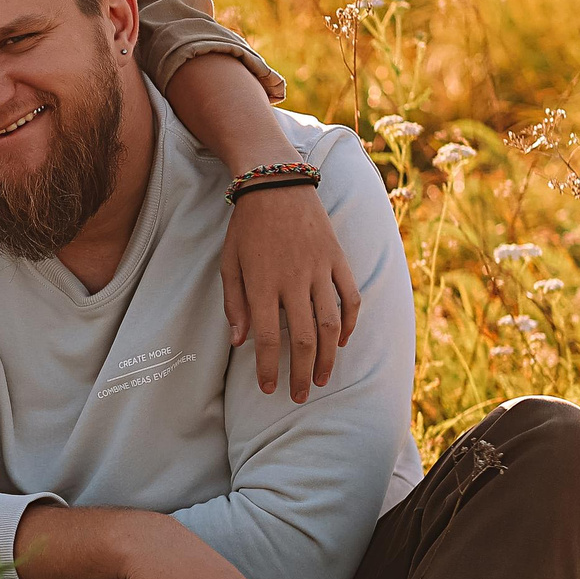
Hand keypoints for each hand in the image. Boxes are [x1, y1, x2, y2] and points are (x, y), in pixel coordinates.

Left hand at [221, 182, 359, 401]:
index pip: (266, 338)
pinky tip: (342, 342)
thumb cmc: (246, 226)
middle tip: (299, 396)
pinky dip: (350, 323)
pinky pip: (351, 297)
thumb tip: (239, 342)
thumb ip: (234, 304)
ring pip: (331, 324)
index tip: (268, 389)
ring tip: (322, 379)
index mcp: (262, 283)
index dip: (268, 367)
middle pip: (304, 339)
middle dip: (302, 373)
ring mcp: (319, 269)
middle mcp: (293, 280)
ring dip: (328, 357)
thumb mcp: (229, 263)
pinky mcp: (338, 259)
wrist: (276, 183)